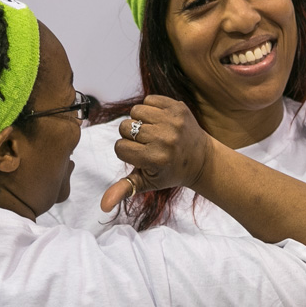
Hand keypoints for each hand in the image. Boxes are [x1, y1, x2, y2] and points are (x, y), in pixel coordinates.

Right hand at [100, 97, 217, 211]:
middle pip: (125, 127)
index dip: (127, 152)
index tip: (141, 157)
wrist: (201, 159)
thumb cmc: (170, 172)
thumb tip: (103, 206)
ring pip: (135, 111)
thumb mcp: (147, 183)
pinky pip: (149, 100)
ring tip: (153, 132)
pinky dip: (151, 109)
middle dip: (132, 136)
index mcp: (155, 158)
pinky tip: (160, 122)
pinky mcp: (178, 107)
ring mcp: (173, 121)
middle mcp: (165, 139)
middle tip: (148, 144)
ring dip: (140, 121)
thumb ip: (124, 190)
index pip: (119, 147)